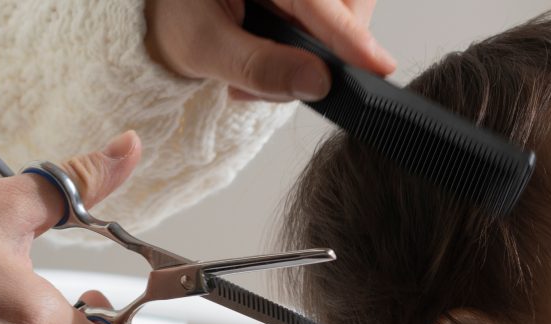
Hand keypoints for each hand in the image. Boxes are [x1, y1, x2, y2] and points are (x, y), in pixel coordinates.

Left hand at [144, 0, 395, 102]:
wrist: (171, 10)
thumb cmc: (179, 17)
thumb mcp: (205, 47)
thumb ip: (261, 68)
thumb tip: (318, 85)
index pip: (316, 1)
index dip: (349, 36)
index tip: (379, 65)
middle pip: (342, 8)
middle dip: (322, 57)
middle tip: (263, 88)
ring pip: (342, 21)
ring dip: (313, 61)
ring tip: (255, 80)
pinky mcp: (310, 0)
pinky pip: (333, 26)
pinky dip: (310, 55)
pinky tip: (270, 62)